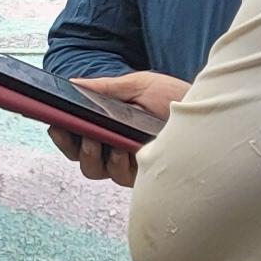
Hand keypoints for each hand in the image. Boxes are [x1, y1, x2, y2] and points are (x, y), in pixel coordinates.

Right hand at [49, 70, 185, 187]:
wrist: (204, 108)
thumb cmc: (171, 97)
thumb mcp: (135, 85)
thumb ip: (104, 87)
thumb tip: (73, 84)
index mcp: (105, 127)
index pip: (73, 137)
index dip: (61, 133)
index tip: (55, 123)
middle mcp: (113, 149)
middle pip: (79, 158)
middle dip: (73, 146)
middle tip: (78, 132)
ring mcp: (127, 164)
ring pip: (95, 170)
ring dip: (93, 156)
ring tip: (101, 141)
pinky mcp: (144, 175)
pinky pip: (121, 177)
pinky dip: (118, 164)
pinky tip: (125, 150)